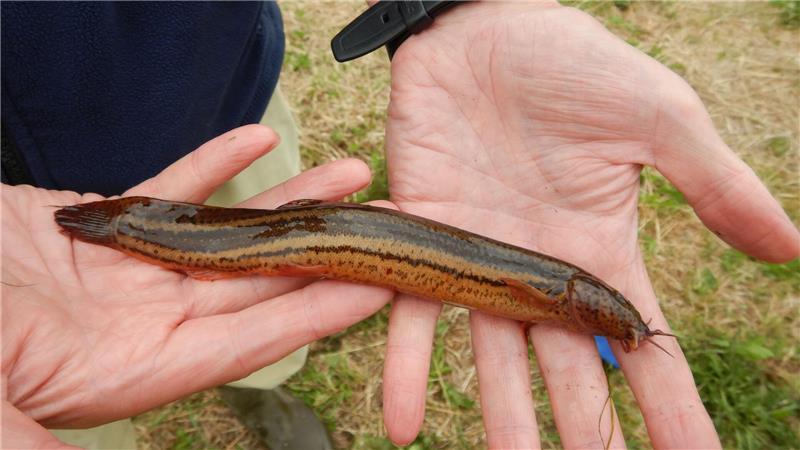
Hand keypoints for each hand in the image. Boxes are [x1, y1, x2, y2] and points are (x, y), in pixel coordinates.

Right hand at [1, 125, 394, 447]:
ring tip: (347, 174)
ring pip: (224, 230)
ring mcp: (128, 271)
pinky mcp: (101, 224)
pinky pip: (170, 187)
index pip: (247, 341)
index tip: (375, 285)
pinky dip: (213, 164)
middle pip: (254, 282)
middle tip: (385, 220)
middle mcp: (144, 321)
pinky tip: (259, 139)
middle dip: (320, 249)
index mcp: (133, 372)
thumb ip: (34, 444)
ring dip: (286, 201)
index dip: (314, 312)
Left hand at [381, 2, 798, 447]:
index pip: (643, 340)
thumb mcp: (658, 118)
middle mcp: (538, 268)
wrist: (480, 28)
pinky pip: (412, 313)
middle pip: (568, 367)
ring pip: (492, 358)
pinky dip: (406, 367)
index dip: (669, 403)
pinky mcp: (421, 237)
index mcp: (598, 248)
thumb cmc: (569, 64)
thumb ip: (712, 184)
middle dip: (585, 428)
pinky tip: (402, 422)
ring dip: (500, 419)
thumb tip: (788, 252)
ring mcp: (477, 259)